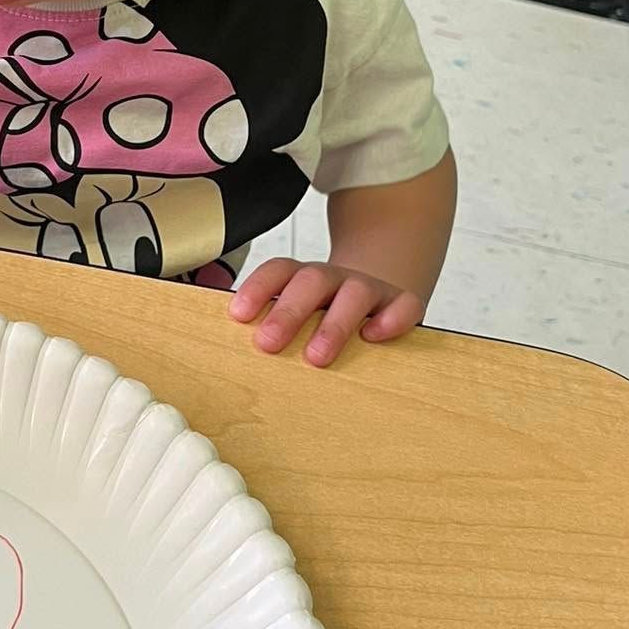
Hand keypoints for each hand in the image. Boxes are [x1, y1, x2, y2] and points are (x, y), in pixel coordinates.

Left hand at [229, 259, 424, 363]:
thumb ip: (268, 323)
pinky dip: (392, 318)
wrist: (381, 293)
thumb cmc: (326, 314)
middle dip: (288, 311)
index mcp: (304, 278)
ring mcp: (370, 288)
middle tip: (267, 343)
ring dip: (334, 323)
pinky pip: (404, 305)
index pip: (278, 271)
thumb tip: (224, 344)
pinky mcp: (401, 304)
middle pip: (311, 281)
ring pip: (354, 293)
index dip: (258, 288)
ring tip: (316, 357)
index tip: (238, 314)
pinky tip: (375, 336)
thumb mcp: (297, 312)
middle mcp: (335, 278)